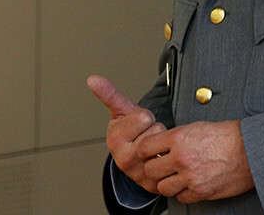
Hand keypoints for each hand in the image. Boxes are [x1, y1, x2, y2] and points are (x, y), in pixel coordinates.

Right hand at [87, 75, 166, 192]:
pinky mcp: (152, 184)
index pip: (143, 117)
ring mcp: (139, 173)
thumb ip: (109, 94)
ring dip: (162, 143)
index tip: (138, 124)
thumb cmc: (129, 132)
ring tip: (152, 146)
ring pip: (164, 145)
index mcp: (115, 140)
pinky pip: (170, 161)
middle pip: (155, 130)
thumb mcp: (121, 111)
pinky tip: (159, 157)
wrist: (132, 158)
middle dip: (154, 129)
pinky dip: (168, 157)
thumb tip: (92, 79)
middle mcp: (125, 160)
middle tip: (146, 135)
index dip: (144, 117)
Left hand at [136, 119, 254, 202]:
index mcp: (179, 137)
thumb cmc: (228, 136)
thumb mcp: (198, 127)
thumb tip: (161, 145)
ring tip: (175, 177)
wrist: (252, 150)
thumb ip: (177, 137)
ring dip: (167, 183)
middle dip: (154, 169)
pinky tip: (189, 184)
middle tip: (161, 167)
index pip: (145, 148)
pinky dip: (183, 193)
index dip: (145, 151)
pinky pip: (180, 197)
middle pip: (150, 170)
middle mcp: (181, 157)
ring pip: (162, 187)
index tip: (150, 154)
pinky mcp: (201, 192)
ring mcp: (190, 177)